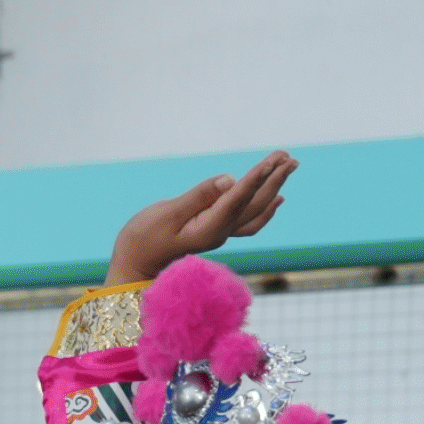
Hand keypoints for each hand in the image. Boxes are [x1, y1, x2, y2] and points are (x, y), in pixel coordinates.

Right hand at [107, 151, 296, 285]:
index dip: (260, 176)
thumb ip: (199, 196)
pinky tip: (276, 199)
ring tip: (290, 166)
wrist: (133, 267)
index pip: (240, 196)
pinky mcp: (212, 232)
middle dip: (274, 178)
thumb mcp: (166, 214)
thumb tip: (229, 180)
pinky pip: (248, 221)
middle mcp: (220, 232)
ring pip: (255, 209)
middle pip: (255, 202)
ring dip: (274, 187)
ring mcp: (218, 234)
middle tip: (290, 156)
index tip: (277, 159)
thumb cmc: (142, 240)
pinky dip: (265, 208)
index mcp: (210, 228)